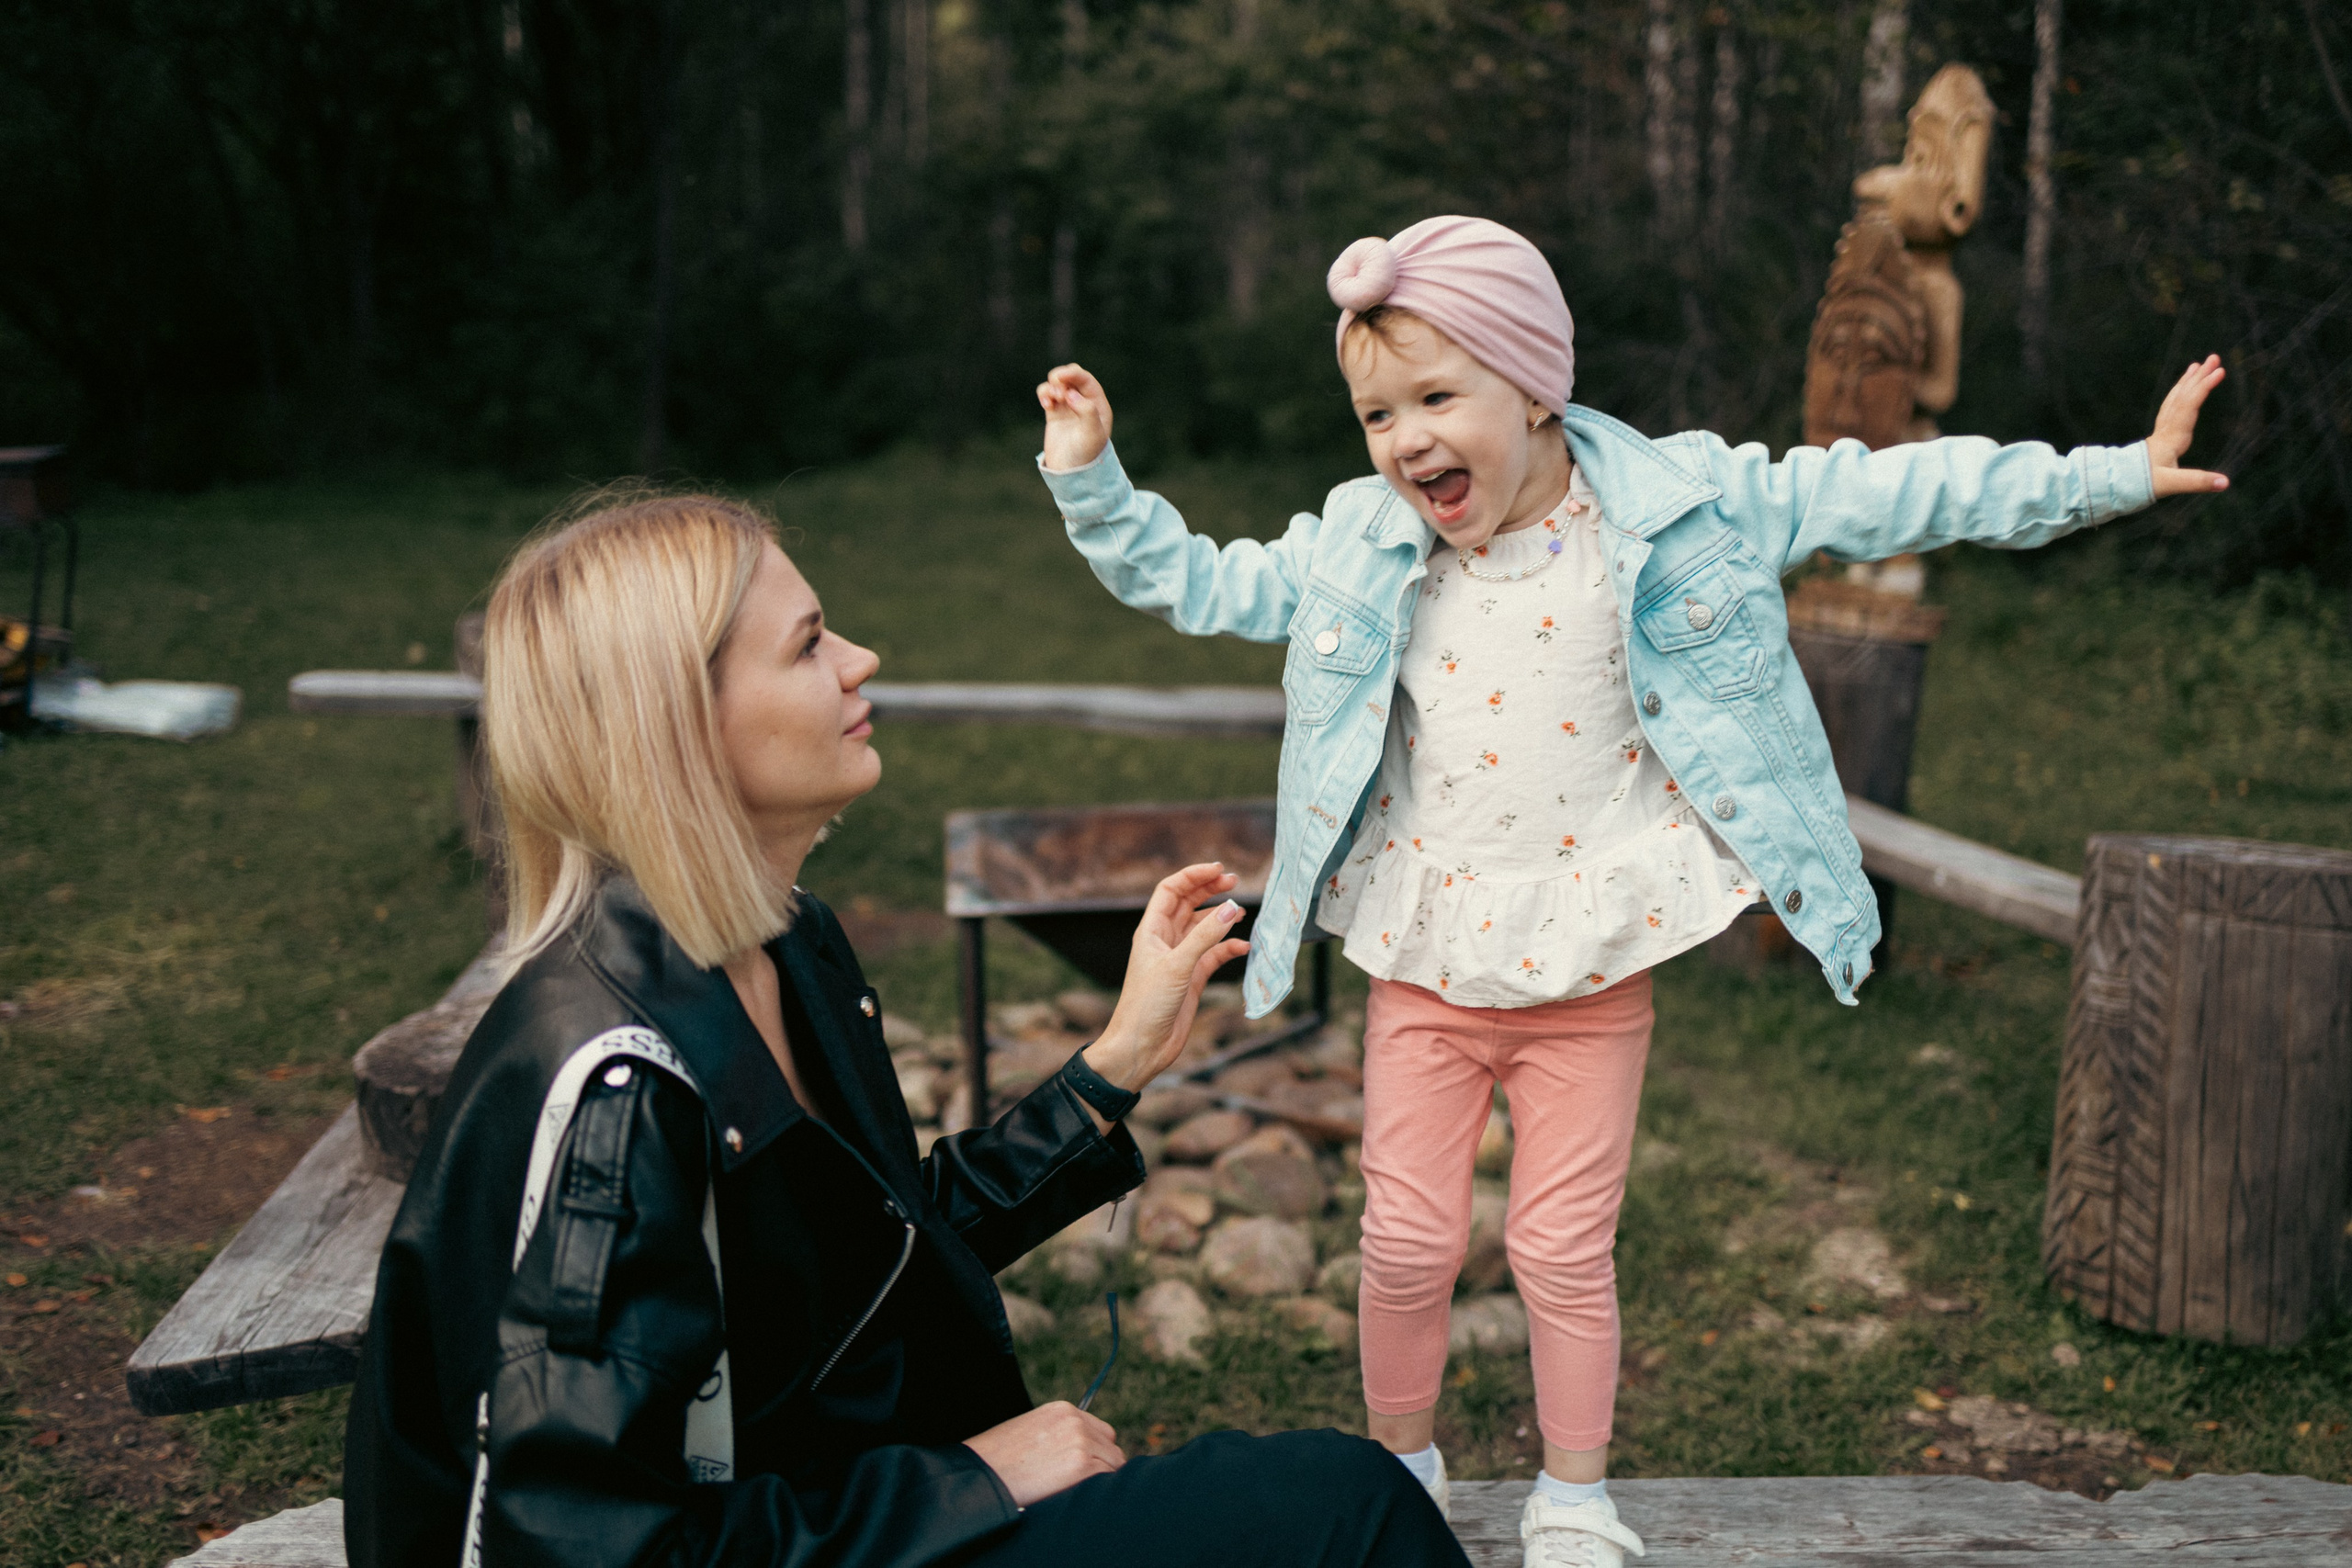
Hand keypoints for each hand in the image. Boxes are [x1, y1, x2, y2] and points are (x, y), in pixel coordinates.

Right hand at [964, 1400, 1123, 1507]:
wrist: (979, 1476)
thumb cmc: (996, 1462)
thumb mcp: (1029, 1434)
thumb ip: (1058, 1437)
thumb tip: (1078, 1456)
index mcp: (1062, 1411)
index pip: (1101, 1433)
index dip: (1095, 1455)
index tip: (1084, 1472)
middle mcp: (1075, 1421)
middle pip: (1111, 1449)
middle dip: (1101, 1468)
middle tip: (1079, 1489)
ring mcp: (1081, 1442)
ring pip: (1113, 1466)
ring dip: (1098, 1482)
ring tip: (1072, 1494)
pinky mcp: (1081, 1466)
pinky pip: (1106, 1481)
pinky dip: (1095, 1493)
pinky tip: (1073, 1499)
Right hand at [1037, 363, 1114, 472]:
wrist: (1071, 473)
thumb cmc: (1086, 455)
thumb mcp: (1092, 435)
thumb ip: (1087, 412)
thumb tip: (1072, 394)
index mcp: (1098, 405)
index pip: (1086, 380)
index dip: (1073, 374)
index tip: (1061, 377)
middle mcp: (1084, 403)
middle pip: (1071, 376)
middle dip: (1061, 377)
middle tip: (1058, 393)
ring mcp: (1068, 407)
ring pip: (1058, 383)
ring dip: (1052, 387)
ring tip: (1051, 402)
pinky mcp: (1054, 413)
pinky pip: (1048, 394)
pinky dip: (1044, 394)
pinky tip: (1046, 404)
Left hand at [1078, 863, 1250, 1112]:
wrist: (1141, 1047)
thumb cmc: (1146, 1006)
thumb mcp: (1177, 966)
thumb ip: (1205, 936)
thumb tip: (1230, 908)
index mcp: (1151, 931)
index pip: (1171, 891)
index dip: (1192, 876)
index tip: (1217, 869)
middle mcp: (1165, 941)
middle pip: (1188, 904)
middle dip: (1209, 890)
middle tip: (1234, 881)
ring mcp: (1179, 959)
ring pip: (1203, 928)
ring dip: (1221, 918)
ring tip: (1241, 911)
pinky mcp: (1192, 979)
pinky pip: (1213, 955)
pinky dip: (1228, 948)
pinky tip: (1243, 948)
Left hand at [2146, 354, 2229, 498]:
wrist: (2119, 484)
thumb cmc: (2144, 484)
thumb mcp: (2172, 484)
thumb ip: (2197, 482)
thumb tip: (2226, 483)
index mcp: (2172, 437)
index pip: (2188, 406)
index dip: (2204, 388)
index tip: (2220, 371)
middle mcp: (2167, 429)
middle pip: (2183, 398)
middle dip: (2199, 377)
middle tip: (2215, 357)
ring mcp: (2163, 430)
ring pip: (2175, 400)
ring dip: (2188, 382)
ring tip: (2197, 365)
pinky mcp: (2161, 435)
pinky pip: (2171, 408)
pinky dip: (2179, 395)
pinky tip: (2184, 389)